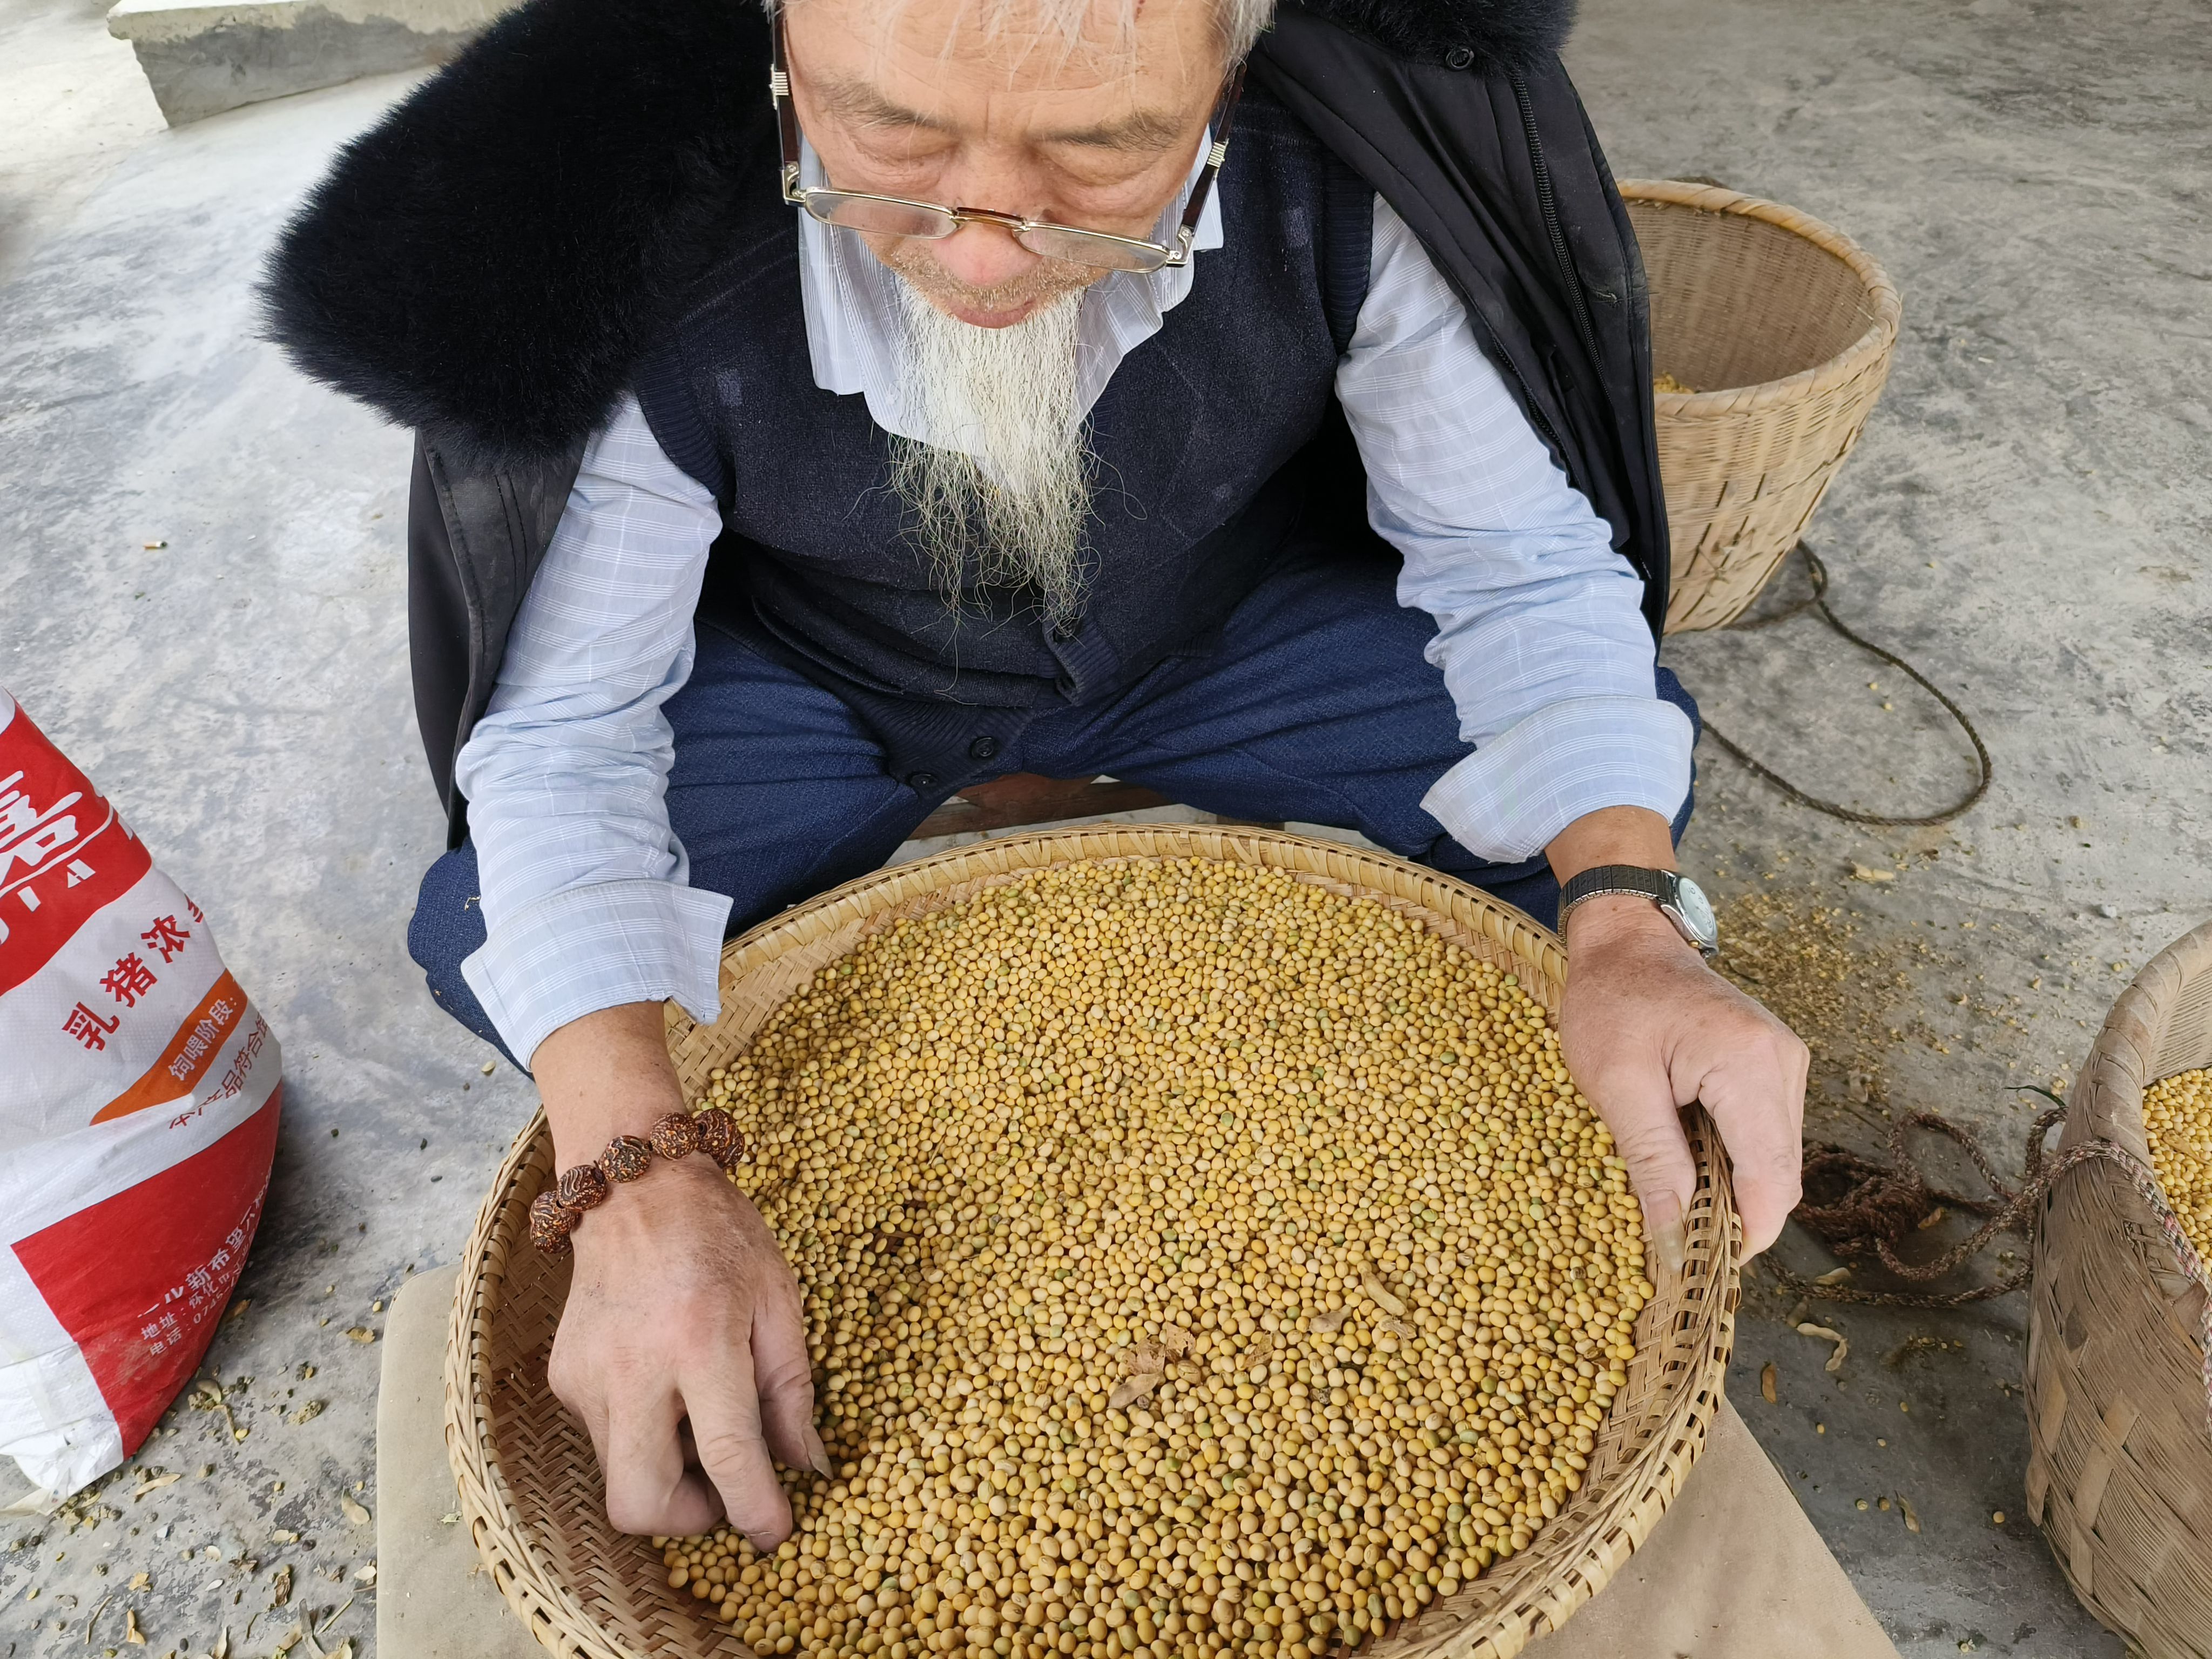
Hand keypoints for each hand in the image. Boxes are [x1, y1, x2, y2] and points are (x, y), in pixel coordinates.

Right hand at [531, 1002, 825, 1540]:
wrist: (634, 1187)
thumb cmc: (719, 1237)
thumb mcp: (779, 1300)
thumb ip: (791, 1390)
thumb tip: (804, 1467)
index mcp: (700, 1339)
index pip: (726, 1456)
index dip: (755, 1510)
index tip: (776, 1532)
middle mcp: (633, 1366)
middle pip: (640, 1502)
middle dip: (687, 1519)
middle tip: (724, 1488)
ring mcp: (586, 1375)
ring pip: (618, 1478)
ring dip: (665, 1475)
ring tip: (696, 1416)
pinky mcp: (563, 1378)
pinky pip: (605, 1439)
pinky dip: (641, 1436)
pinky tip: (663, 1386)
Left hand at [1558, 894, 1807, 1263]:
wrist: (1627, 938)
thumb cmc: (1611, 1001)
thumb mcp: (1616, 1084)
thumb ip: (1653, 1162)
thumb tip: (1676, 1239)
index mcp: (1749, 1066)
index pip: (1771, 1181)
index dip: (1743, 1236)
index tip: (1699, 1265)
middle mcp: (1784, 1064)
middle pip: (1779, 1174)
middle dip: (1734, 1215)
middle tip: (1676, 1236)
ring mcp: (1784, 1061)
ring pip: (1774, 1157)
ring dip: (1731, 1186)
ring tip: (1674, 1189)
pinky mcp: (1772, 1063)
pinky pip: (1764, 1131)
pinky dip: (1731, 1156)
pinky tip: (1687, 1153)